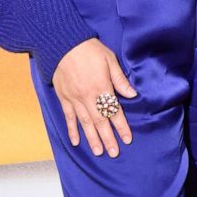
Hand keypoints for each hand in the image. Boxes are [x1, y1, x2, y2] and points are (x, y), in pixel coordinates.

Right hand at [52, 38, 136, 156]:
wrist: (63, 44)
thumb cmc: (89, 49)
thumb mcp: (110, 59)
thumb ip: (120, 79)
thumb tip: (132, 94)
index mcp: (101, 87)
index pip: (114, 111)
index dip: (121, 126)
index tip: (127, 139)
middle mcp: (88, 97)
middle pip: (100, 121)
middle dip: (108, 138)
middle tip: (114, 153)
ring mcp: (75, 99)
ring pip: (85, 123)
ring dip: (92, 139)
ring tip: (99, 152)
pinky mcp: (64, 98)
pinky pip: (69, 117)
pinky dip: (72, 130)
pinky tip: (76, 141)